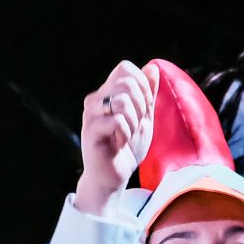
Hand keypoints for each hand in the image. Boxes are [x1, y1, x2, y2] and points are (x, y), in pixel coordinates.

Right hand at [76, 61, 157, 214]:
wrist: (114, 176)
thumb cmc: (128, 148)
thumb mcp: (145, 118)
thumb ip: (148, 94)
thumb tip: (152, 67)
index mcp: (107, 93)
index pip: (125, 68)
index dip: (142, 84)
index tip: (144, 107)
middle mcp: (96, 99)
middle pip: (127, 82)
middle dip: (141, 105)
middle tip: (136, 124)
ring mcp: (90, 114)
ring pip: (122, 101)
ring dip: (134, 122)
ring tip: (126, 135)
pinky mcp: (90, 130)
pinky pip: (117, 120)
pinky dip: (126, 134)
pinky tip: (118, 144)